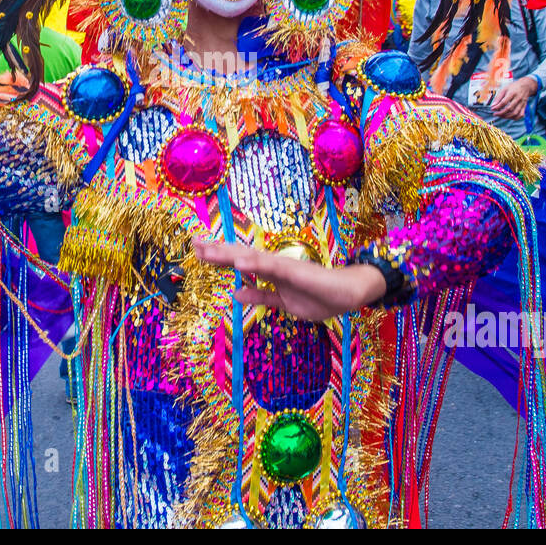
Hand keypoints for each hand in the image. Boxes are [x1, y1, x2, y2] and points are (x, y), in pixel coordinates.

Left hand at [192, 238, 386, 320]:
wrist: (351, 294)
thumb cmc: (320, 297)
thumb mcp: (282, 302)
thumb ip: (260, 296)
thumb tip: (236, 293)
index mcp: (269, 272)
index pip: (239, 262)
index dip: (218, 256)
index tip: (197, 249)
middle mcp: (274, 265)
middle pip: (240, 255)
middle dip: (217, 250)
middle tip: (194, 242)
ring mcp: (285, 267)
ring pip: (253, 257)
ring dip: (231, 254)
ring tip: (209, 250)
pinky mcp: (297, 272)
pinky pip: (274, 269)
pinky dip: (257, 265)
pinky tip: (241, 263)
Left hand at [490, 75, 536, 119]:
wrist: (525, 86)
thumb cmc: (513, 87)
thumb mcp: (504, 89)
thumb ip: (498, 97)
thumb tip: (493, 106)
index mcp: (512, 93)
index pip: (504, 102)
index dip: (497, 107)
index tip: (492, 109)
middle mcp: (518, 98)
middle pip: (509, 109)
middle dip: (501, 113)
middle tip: (495, 114)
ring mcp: (522, 103)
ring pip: (515, 113)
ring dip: (506, 116)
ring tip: (501, 116)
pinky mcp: (524, 107)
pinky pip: (520, 115)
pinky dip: (515, 118)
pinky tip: (509, 117)